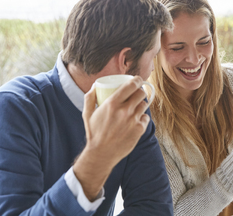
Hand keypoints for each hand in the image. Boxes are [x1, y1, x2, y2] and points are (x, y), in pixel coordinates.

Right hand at [73, 76, 149, 199]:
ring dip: (141, 103)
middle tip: (136, 93)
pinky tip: (136, 119)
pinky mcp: (139, 130)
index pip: (131, 85)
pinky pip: (145, 118)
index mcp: (112, 104)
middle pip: (141, 93)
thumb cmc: (94, 133)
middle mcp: (124, 111)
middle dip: (139, 91)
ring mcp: (133, 120)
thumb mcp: (87, 113)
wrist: (101, 154)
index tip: (137, 80)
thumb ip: (90, 97)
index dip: (136, 80)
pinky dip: (141, 117)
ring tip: (136, 106)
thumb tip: (95, 86)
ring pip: (144, 104)